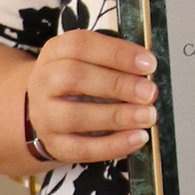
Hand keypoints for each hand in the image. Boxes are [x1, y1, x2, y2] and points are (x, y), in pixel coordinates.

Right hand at [24, 29, 158, 164]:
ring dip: (116, 116)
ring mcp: (45, 115)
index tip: (148, 63)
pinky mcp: (53, 144)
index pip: (81, 45)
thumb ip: (116, 62)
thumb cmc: (81, 78)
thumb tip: (148, 72)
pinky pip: (81, 149)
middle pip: (75, 78)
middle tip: (149, 92)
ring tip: (148, 116)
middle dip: (118, 85)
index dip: (117, 54)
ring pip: (75, 116)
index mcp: (57, 52)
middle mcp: (45, 81)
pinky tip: (138, 138)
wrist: (47, 109)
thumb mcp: (91, 59)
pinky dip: (113, 145)